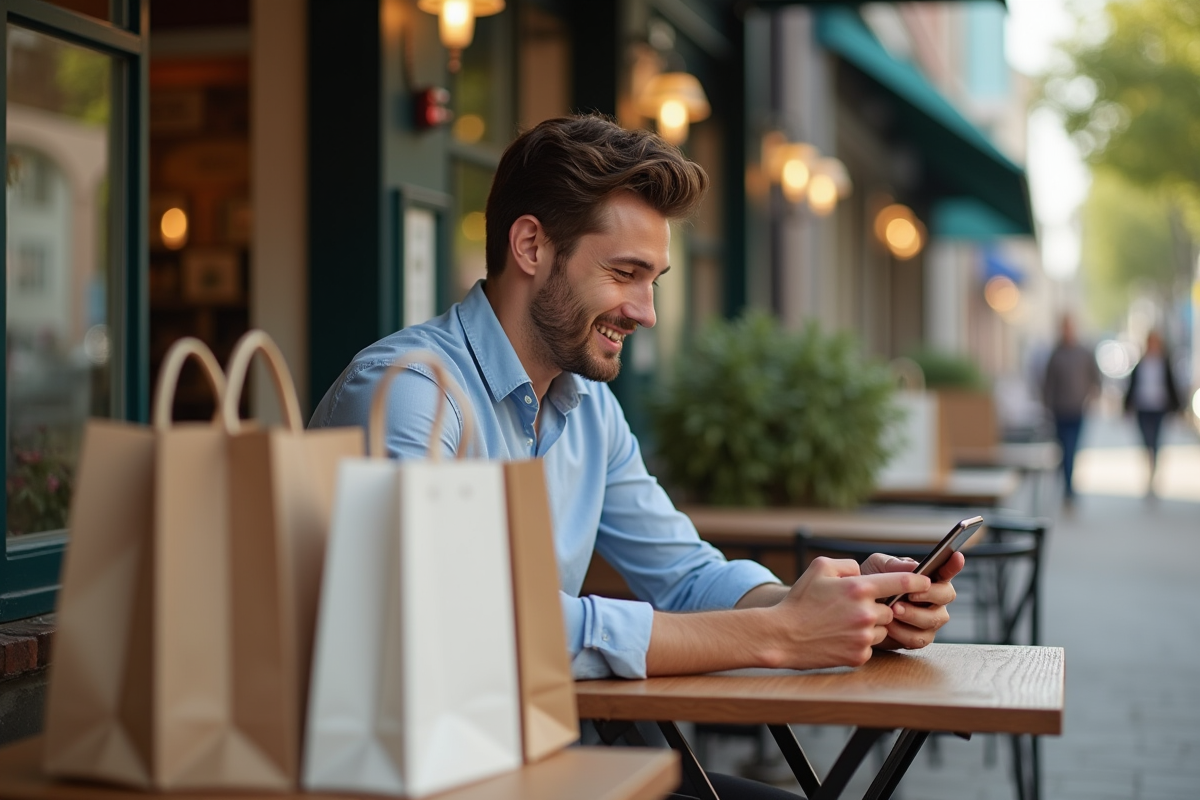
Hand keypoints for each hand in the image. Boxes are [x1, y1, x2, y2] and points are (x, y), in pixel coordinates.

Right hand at [764, 557, 931, 668]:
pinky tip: (839, 638)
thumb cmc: (800, 600)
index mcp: (859, 588)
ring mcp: (864, 637)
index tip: (926, 582)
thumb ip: (848, 565)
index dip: (918, 580)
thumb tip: (862, 571)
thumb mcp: (820, 568)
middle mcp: (866, 613)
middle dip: (877, 608)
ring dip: (870, 626)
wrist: (783, 635)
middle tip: (853, 609)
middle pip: (890, 609)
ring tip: (843, 624)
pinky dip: (859, 642)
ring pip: (882, 629)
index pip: (901, 581)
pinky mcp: (859, 656)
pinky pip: (870, 646)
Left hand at [861, 551, 964, 650]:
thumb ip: (894, 565)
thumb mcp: (878, 567)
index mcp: (928, 577)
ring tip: (893, 609)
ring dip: (913, 615)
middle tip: (910, 594)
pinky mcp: (919, 638)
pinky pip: (918, 639)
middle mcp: (935, 599)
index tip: (956, 556)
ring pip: (933, 619)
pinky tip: (889, 625)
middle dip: (930, 594)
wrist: (855, 608)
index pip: (946, 570)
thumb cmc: (870, 582)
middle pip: (946, 595)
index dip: (953, 564)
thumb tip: (914, 568)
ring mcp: (930, 619)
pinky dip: (903, 632)